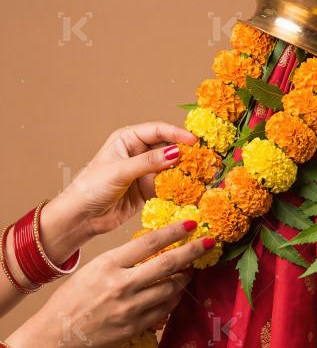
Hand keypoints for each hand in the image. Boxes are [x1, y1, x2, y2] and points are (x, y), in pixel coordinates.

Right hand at [4, 221, 215, 347]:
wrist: (57, 334)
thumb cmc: (72, 299)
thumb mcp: (94, 270)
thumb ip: (123, 261)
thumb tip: (154, 251)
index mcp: (109, 264)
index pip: (150, 242)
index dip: (174, 231)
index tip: (192, 224)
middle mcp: (122, 285)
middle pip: (168, 263)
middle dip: (193, 252)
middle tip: (209, 244)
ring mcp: (131, 308)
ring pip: (171, 288)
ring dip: (184, 278)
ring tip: (189, 272)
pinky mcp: (136, 328)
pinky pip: (164, 311)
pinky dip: (173, 300)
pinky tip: (174, 295)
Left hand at [40, 121, 196, 263]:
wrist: (81, 217)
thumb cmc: (91, 187)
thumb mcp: (120, 171)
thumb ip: (149, 162)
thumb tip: (176, 153)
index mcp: (127, 139)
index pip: (158, 131)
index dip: (177, 134)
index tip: (194, 142)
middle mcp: (137, 153)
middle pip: (168, 149)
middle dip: (185, 155)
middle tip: (203, 161)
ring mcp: (143, 172)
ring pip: (170, 169)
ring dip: (183, 174)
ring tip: (200, 178)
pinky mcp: (147, 191)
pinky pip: (166, 187)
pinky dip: (177, 190)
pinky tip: (188, 193)